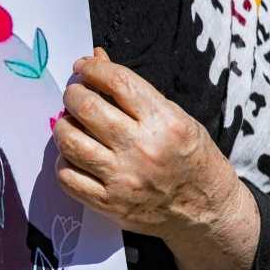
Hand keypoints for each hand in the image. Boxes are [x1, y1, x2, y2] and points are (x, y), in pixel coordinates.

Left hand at [54, 48, 252, 242]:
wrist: (206, 211)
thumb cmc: (190, 159)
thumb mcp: (175, 117)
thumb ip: (134, 90)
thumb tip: (95, 57)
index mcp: (165, 122)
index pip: (117, 81)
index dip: (92, 69)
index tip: (83, 68)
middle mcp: (142, 149)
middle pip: (87, 108)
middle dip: (72, 95)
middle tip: (74, 96)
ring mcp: (123, 178)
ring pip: (69, 142)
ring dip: (63, 127)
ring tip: (71, 124)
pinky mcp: (109, 203)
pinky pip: (67, 177)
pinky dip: (64, 162)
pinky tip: (74, 157)